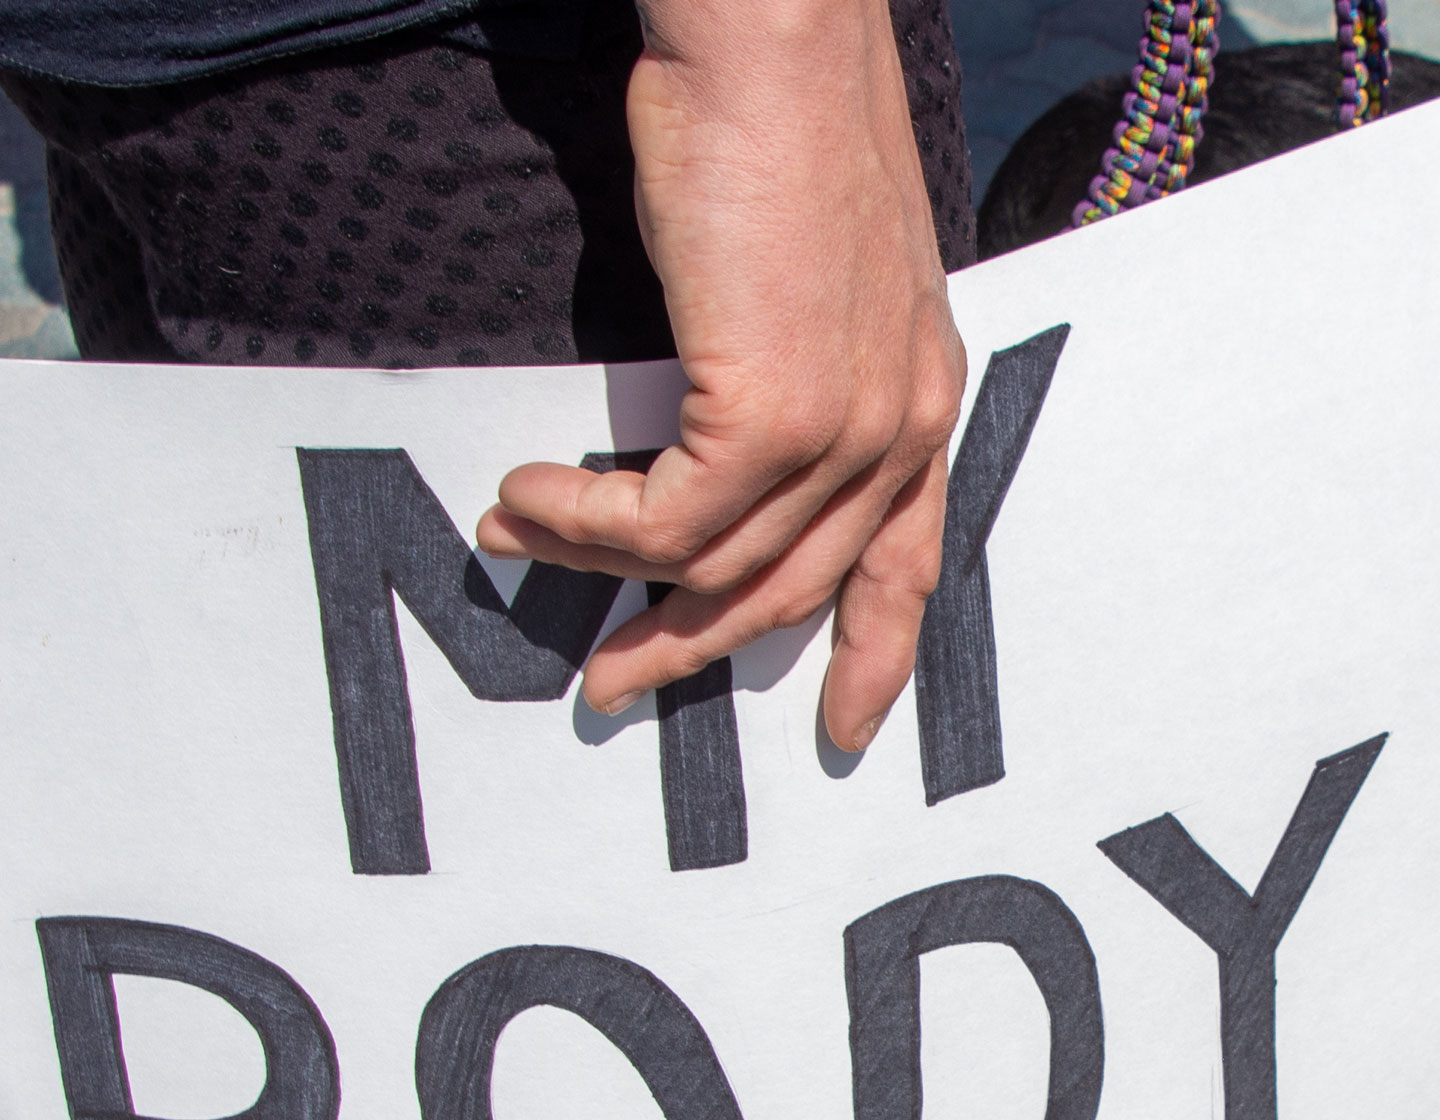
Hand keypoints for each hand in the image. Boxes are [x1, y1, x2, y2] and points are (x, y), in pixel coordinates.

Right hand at [475, 0, 965, 752]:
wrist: (773, 42)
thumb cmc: (774, 125)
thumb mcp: (810, 269)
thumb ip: (793, 366)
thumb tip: (708, 437)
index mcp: (922, 394)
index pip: (909, 560)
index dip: (877, 657)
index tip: (846, 731)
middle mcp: (900, 427)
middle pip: (793, 593)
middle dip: (687, 649)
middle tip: (607, 680)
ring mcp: (846, 429)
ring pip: (713, 569)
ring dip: (598, 570)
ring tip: (517, 539)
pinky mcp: (775, 417)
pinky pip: (662, 525)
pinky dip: (583, 523)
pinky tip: (528, 495)